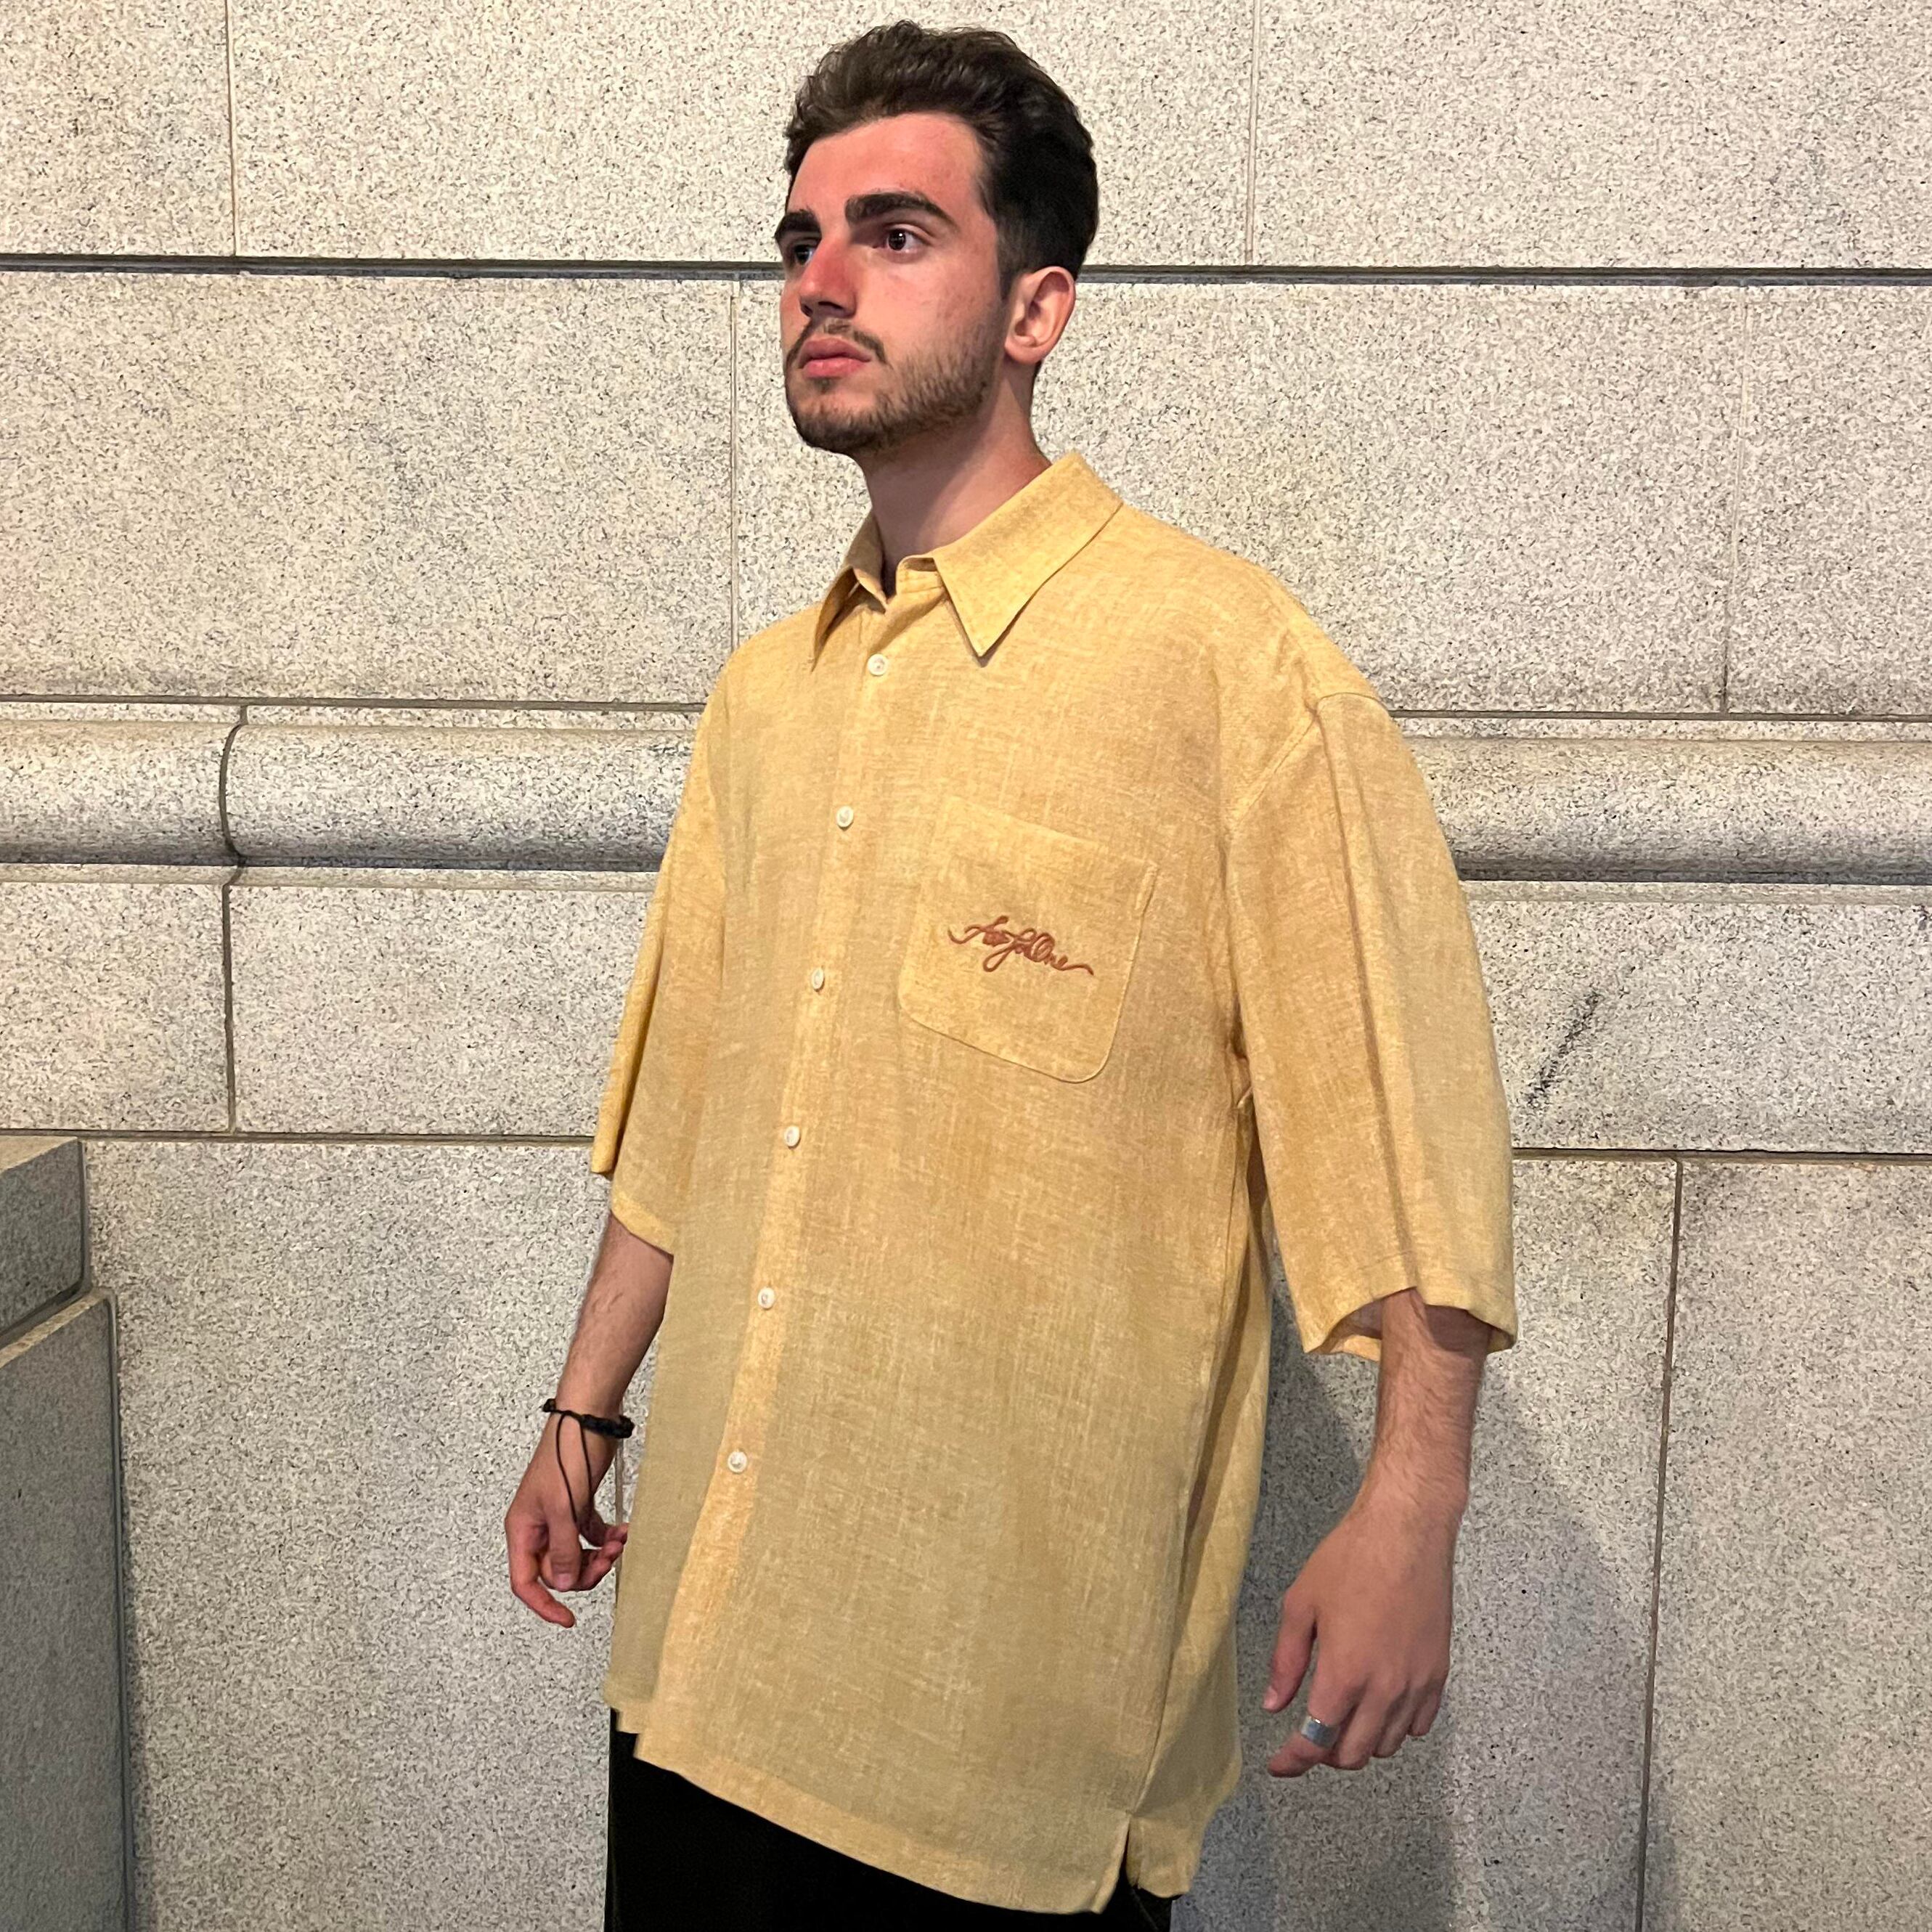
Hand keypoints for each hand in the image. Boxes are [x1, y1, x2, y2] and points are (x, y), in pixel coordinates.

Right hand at [505, 1419, 630, 1627]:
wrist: (587, 1419)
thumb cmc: (566, 1455)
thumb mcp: (563, 1507)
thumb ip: (563, 1549)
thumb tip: (562, 1584)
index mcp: (523, 1529)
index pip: (525, 1581)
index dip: (544, 1604)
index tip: (567, 1618)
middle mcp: (538, 1526)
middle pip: (557, 1571)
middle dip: (584, 1570)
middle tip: (608, 1558)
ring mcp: (559, 1517)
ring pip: (576, 1555)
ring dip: (599, 1554)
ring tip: (619, 1540)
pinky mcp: (578, 1506)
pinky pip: (590, 1536)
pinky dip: (606, 1538)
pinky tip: (622, 1531)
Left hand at [1259, 1486, 1456, 1775]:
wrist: (1407, 1531)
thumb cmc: (1351, 1558)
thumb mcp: (1301, 1604)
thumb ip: (1286, 1661)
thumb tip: (1273, 1703)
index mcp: (1345, 1674)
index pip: (1317, 1741)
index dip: (1293, 1761)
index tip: (1279, 1765)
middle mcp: (1384, 1689)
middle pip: (1355, 1755)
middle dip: (1326, 1754)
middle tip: (1308, 1737)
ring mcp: (1416, 1684)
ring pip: (1388, 1745)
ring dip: (1361, 1742)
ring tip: (1342, 1718)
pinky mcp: (1439, 1673)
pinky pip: (1419, 1724)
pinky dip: (1396, 1727)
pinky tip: (1379, 1705)